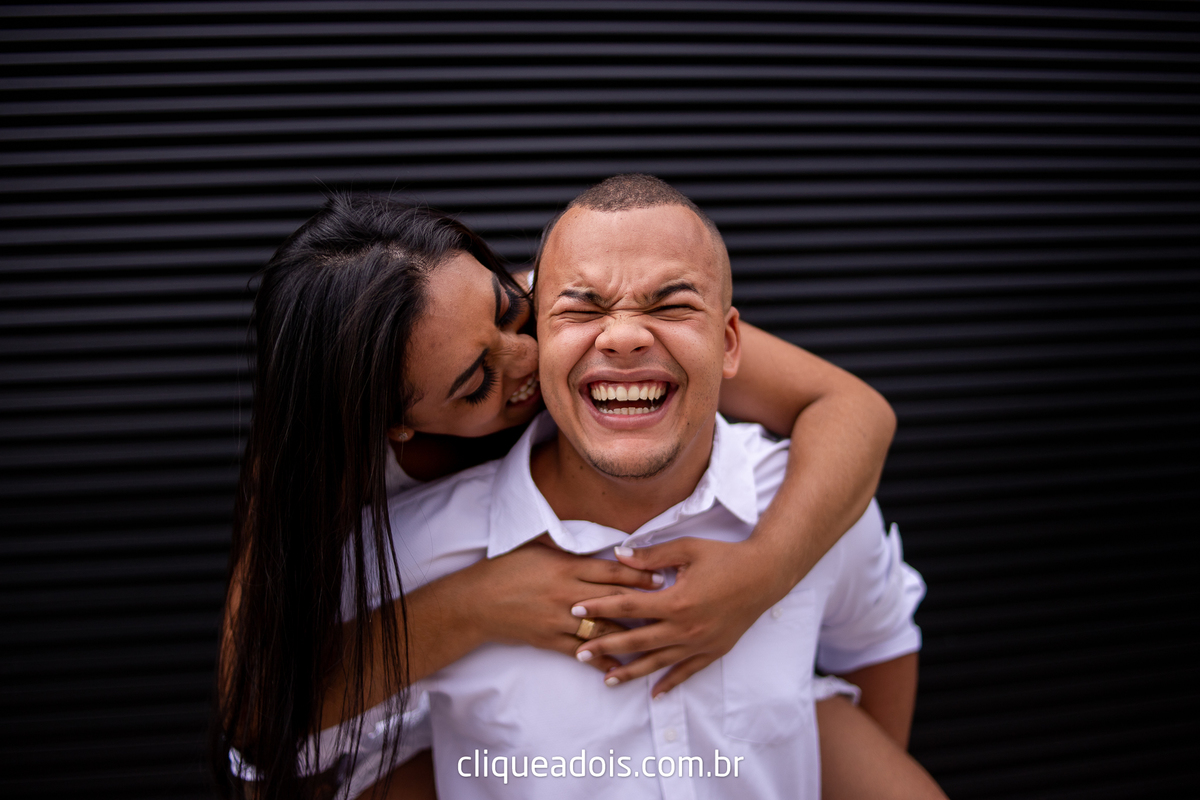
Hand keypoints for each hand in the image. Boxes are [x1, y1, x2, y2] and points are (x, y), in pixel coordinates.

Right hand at [458, 541, 658, 674]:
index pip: (611, 572)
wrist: (478, 601)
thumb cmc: (508, 569)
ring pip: (603, 628)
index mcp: (566, 568)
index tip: (661, 576)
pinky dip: (601, 659)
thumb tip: (599, 544)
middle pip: (614, 600)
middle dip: (644, 602)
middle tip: (669, 604)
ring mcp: (559, 620)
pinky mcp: (550, 640)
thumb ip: (570, 550)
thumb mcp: (539, 549)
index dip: (638, 574)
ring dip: (630, 633)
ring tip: (655, 635)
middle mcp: (567, 595)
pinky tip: (620, 664)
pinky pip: (581, 652)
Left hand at [568, 536, 792, 696]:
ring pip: (658, 663)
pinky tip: (654, 693)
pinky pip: (687, 672)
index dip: (599, 607)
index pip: (627, 607)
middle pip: (636, 641)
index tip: (576, 609)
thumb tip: (619, 554)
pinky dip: (670, 683)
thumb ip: (651, 556)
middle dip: (604, 647)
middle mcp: (684, 628)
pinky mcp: (713, 651)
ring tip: (607, 680)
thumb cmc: (725, 557)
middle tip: (579, 653)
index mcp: (675, 601)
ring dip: (630, 672)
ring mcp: (699, 643)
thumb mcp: (687, 549)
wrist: (765, 575)